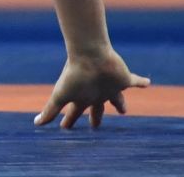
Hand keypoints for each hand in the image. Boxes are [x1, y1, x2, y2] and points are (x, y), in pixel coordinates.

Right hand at [35, 49, 149, 128]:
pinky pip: (135, 81)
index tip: (65, 128)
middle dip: (96, 118)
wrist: (90, 54)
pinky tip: (147, 83)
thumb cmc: (74, 74)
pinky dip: (141, 82)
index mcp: (83, 96)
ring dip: (119, 103)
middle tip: (95, 127)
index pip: (75, 112)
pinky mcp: (123, 79)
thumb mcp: (60, 95)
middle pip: (96, 108)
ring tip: (123, 111)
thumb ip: (50, 110)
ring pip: (116, 97)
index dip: (70, 121)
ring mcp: (110, 86)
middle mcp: (96, 92)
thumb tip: (35, 123)